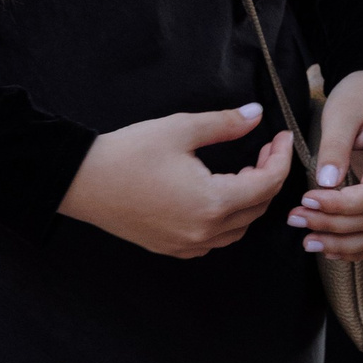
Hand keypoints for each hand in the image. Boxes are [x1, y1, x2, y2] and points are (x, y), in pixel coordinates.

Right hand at [59, 103, 295, 258]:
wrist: (80, 181)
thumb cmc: (128, 153)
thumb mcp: (180, 129)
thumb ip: (225, 124)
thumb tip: (256, 115)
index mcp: (212, 202)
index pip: (267, 184)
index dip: (281, 158)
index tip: (282, 136)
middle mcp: (204, 231)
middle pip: (258, 207)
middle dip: (268, 176)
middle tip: (264, 149)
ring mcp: (187, 244)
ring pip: (239, 227)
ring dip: (250, 199)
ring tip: (244, 169)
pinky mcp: (171, 247)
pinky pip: (215, 239)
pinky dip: (228, 218)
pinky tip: (219, 194)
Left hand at [287, 70, 362, 260]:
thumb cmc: (360, 98)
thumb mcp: (342, 113)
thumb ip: (335, 146)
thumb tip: (325, 183)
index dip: (340, 205)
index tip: (306, 200)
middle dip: (333, 225)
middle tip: (295, 219)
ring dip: (342, 243)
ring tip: (307, 242)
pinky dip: (356, 247)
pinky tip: (329, 249)